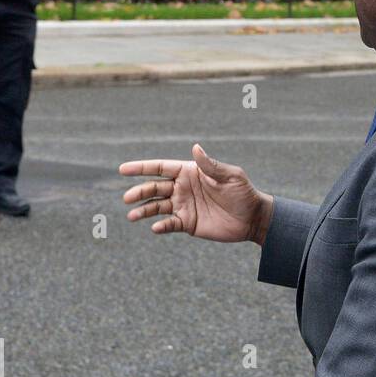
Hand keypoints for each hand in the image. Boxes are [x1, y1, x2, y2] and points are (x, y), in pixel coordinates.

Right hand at [119, 143, 273, 243]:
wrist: (253, 218)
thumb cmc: (243, 192)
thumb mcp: (230, 176)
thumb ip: (211, 165)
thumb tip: (195, 148)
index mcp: (189, 172)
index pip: (161, 168)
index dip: (141, 168)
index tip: (122, 169)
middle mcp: (182, 188)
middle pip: (154, 188)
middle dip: (139, 192)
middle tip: (127, 198)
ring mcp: (183, 206)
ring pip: (156, 206)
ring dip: (143, 210)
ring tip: (131, 215)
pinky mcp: (187, 223)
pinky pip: (169, 224)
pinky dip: (161, 226)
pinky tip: (155, 228)